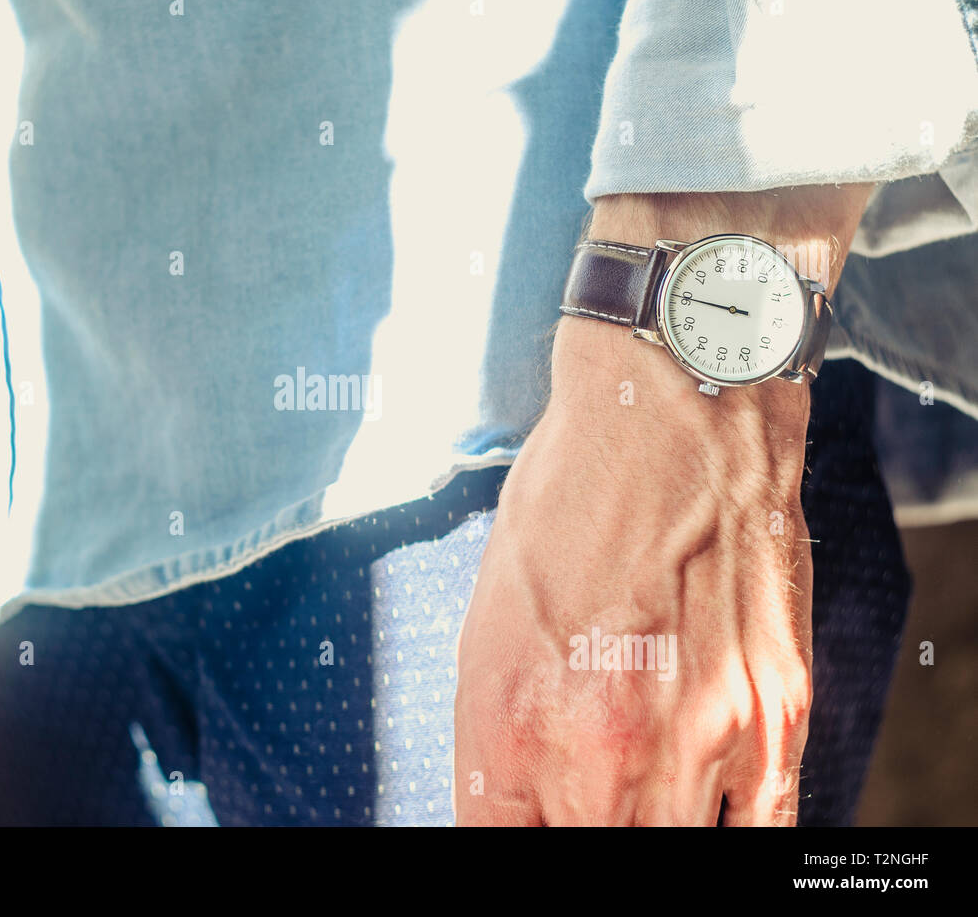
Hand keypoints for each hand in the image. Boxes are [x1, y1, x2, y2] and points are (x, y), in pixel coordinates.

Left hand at [454, 317, 812, 824]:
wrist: (672, 413)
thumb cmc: (569, 502)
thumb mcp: (490, 621)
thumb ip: (500, 735)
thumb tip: (512, 804)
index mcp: (508, 719)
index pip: (495, 844)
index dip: (511, 836)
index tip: (528, 818)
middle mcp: (600, 748)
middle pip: (585, 853)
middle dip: (574, 828)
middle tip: (579, 797)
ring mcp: (698, 741)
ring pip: (671, 850)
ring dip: (646, 826)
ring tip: (635, 793)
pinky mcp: (776, 719)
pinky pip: (761, 834)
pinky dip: (728, 831)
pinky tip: (705, 808)